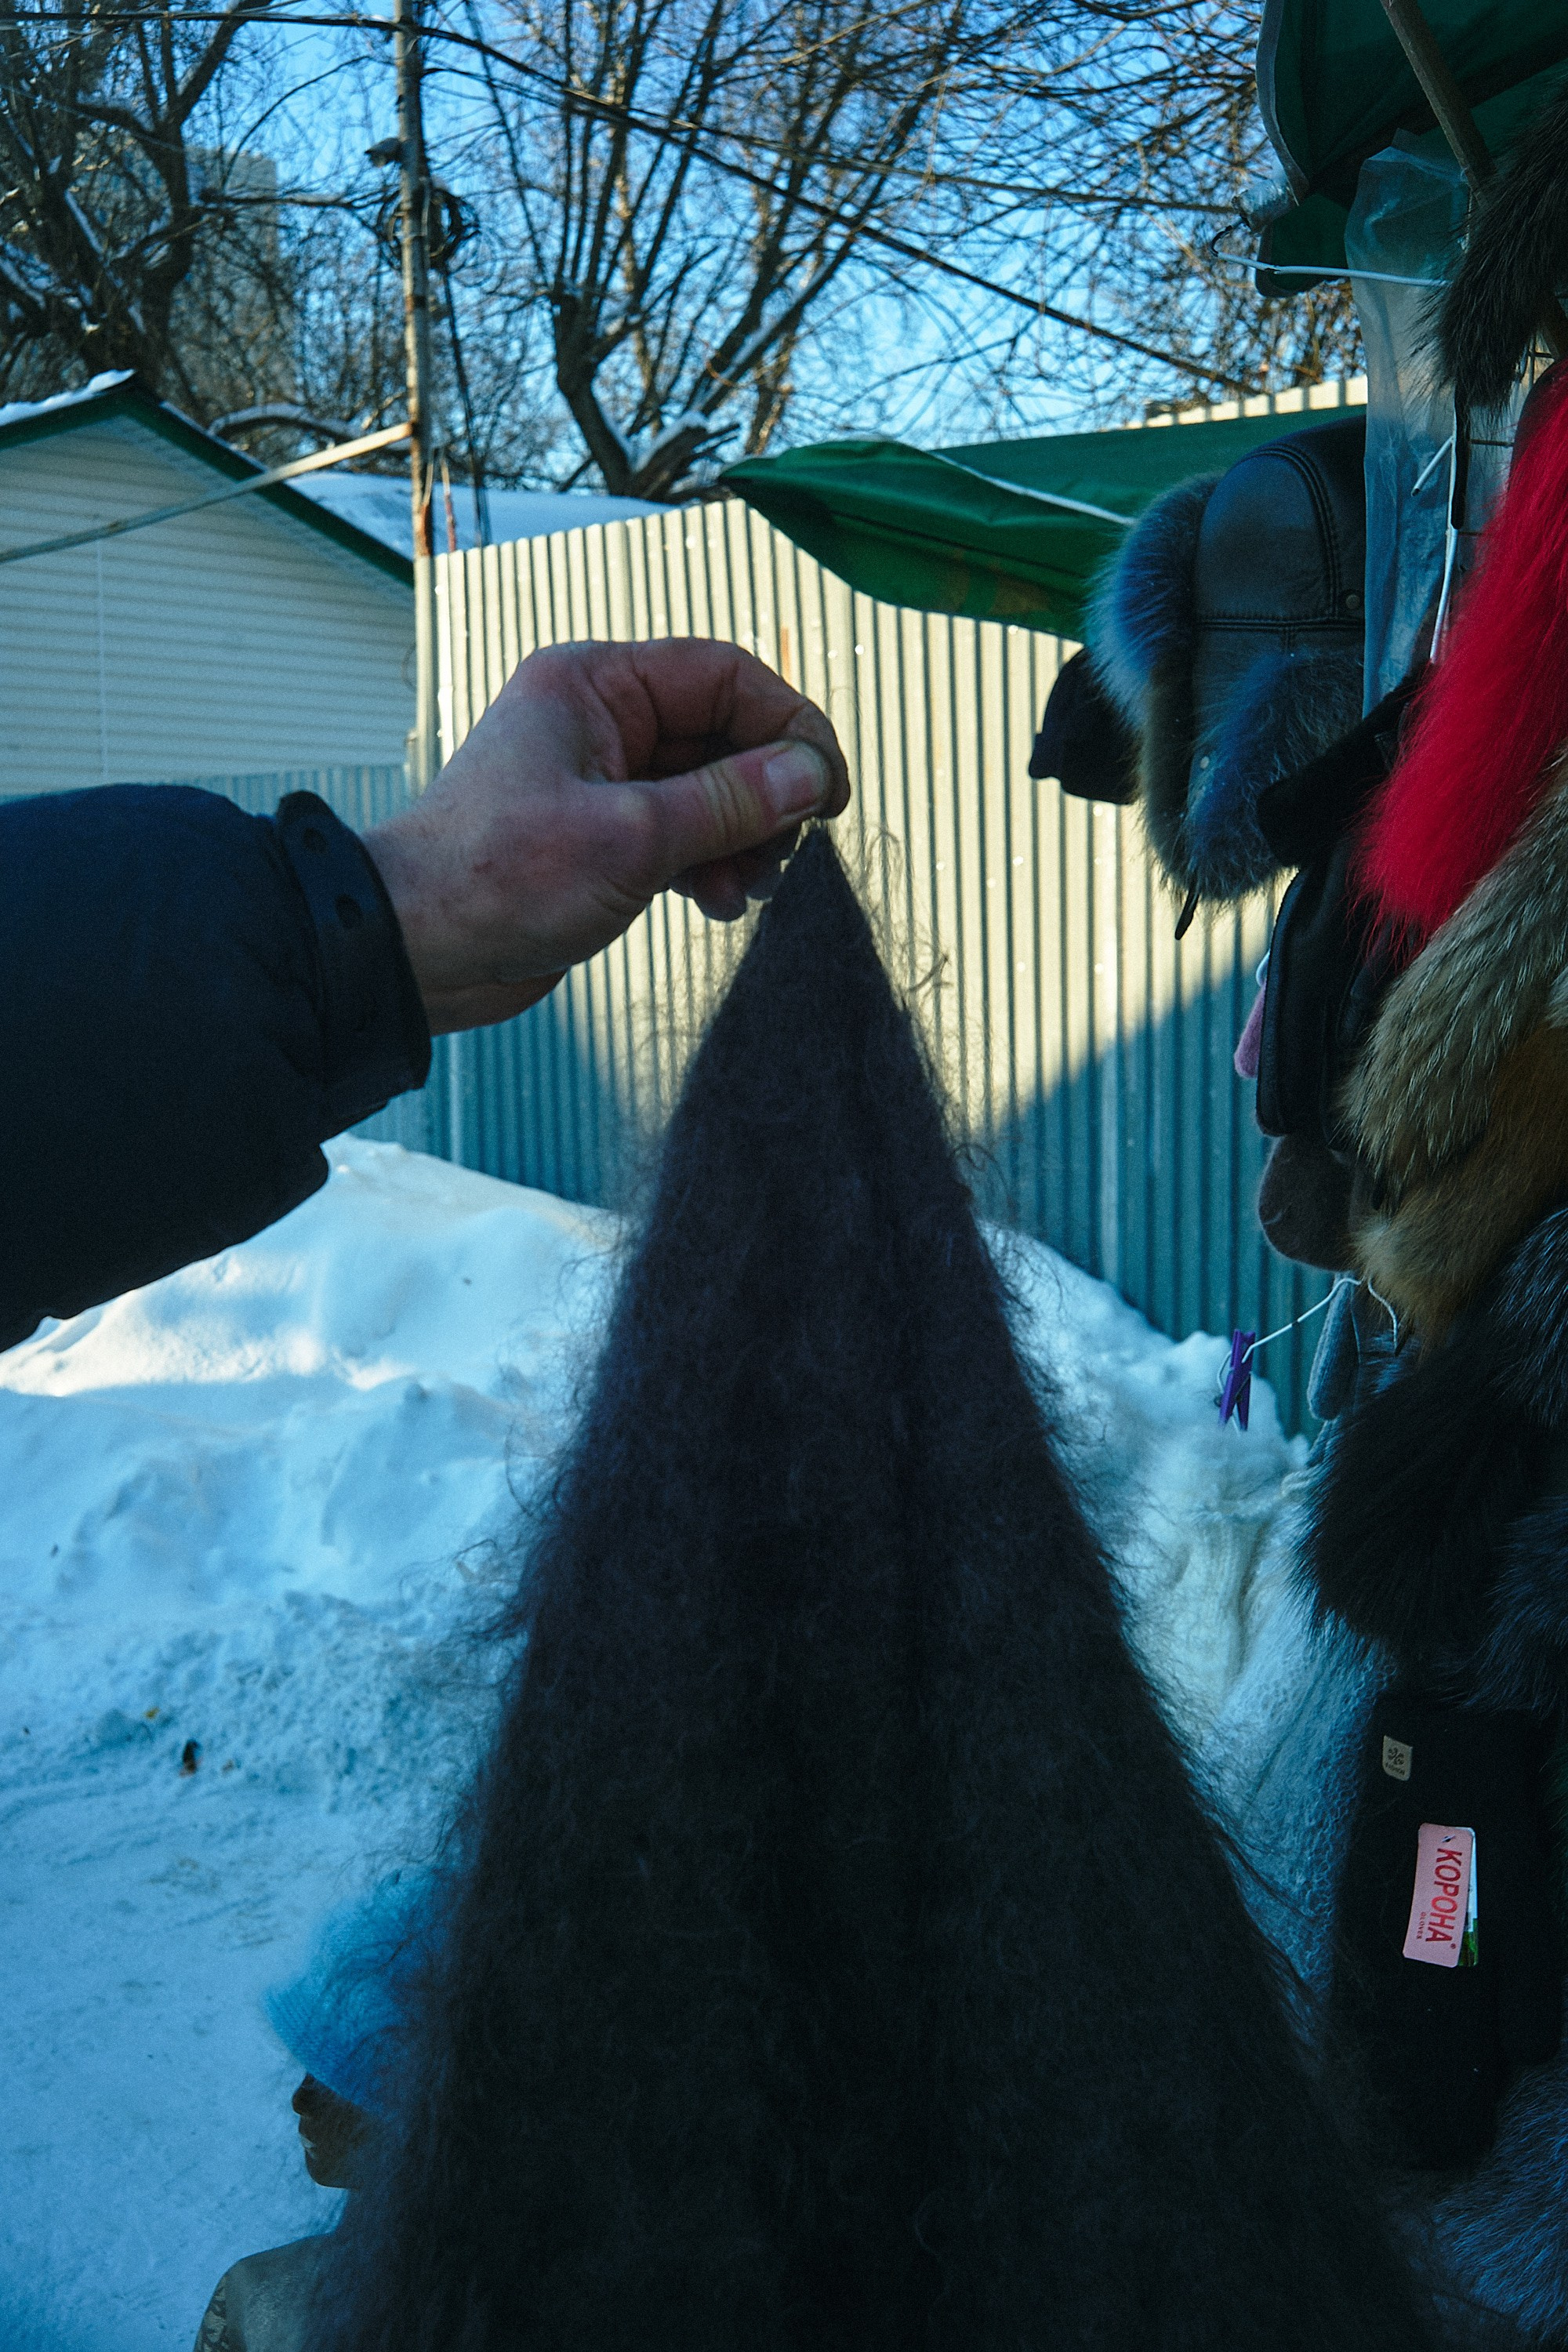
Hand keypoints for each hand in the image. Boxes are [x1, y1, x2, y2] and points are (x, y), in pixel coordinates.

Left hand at [364, 638, 849, 1034]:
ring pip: (709, 789)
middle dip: (766, 794)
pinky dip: (711, 864)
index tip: (829, 789)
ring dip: (744, 837)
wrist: (414, 951)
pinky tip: (719, 903)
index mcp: (593, 684)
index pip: (723, 675)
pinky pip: (682, 833)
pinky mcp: (599, 837)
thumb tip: (811, 776)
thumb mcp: (630, 839)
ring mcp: (599, 780)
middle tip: (787, 852)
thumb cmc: (496, 880)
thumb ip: (729, 804)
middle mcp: (598, 720)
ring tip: (748, 888)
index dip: (789, 724)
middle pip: (723, 733)